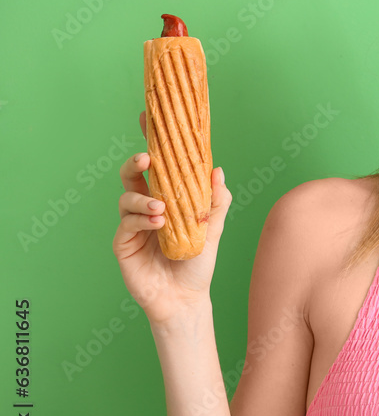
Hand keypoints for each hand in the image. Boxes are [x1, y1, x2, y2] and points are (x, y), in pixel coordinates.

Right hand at [111, 110, 231, 327]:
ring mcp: (132, 224)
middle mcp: (146, 206)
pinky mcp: (123, 242)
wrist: (186, 298)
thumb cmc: (198, 262)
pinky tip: (158, 224)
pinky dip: (142, 220)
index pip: (157, 165)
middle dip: (136, 162)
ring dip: (144, 198)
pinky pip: (126, 223)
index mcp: (167, 197)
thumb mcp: (213, 228)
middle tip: (147, 158)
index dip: (151, 141)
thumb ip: (216, 201)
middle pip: (132, 174)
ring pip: (127, 197)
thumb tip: (217, 170)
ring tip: (162, 210)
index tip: (147, 117)